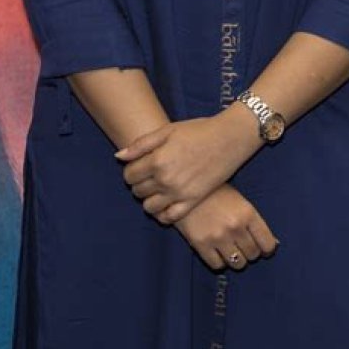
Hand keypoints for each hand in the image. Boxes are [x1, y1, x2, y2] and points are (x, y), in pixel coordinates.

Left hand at [116, 109, 260, 223]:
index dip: (130, 171)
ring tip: (157, 188)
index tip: (139, 166)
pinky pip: (169, 218)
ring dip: (148, 199)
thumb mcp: (168, 130)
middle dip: (139, 184)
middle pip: (138, 191)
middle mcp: (166, 180)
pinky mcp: (193, 201)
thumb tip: (119, 157)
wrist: (229, 139)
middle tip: (149, 175)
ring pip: (149, 207)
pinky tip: (166, 203)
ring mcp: (179, 193)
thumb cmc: (198, 130)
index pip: (129, 175)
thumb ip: (141, 144)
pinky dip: (162, 214)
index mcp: (157, 160)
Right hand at [174, 184, 278, 271]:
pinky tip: (216, 250)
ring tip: (229, 248)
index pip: (268, 244)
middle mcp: (235, 227)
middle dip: (250, 252)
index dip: (267, 249)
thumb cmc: (214, 191)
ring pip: (237, 263)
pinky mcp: (201, 245)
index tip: (262, 248)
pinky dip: (219, 261)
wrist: (183, 187)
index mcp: (247, 213)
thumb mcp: (238, 200)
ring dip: (236, 258)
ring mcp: (218, 237)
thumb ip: (253, 222)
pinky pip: (217, 265)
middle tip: (242, 244)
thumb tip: (273, 244)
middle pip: (252, 255)